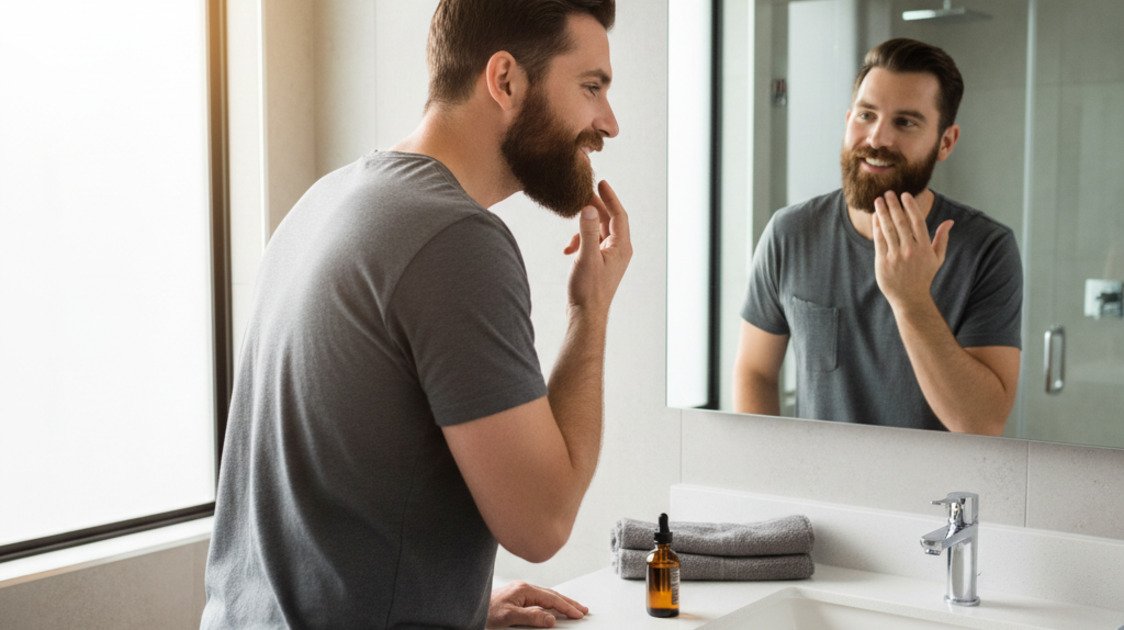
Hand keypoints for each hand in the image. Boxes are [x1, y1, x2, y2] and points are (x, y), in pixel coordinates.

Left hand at [486, 581, 588, 627]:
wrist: (468, 610)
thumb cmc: (485, 613)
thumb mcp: (508, 617)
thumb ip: (531, 616)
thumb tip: (551, 618)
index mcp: (523, 589)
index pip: (551, 598)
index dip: (566, 606)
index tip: (578, 613)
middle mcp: (523, 588)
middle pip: (551, 594)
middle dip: (568, 602)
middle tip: (582, 609)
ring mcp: (519, 592)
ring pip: (546, 596)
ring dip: (560, 602)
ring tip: (572, 608)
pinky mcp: (516, 597)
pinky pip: (538, 599)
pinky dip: (550, 603)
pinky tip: (552, 607)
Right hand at [562, 180, 632, 317]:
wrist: (586, 315)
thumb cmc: (588, 290)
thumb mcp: (586, 257)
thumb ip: (587, 231)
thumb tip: (588, 208)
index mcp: (621, 247)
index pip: (619, 215)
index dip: (610, 197)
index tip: (601, 182)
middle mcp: (619, 250)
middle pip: (608, 220)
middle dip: (594, 208)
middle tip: (581, 195)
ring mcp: (610, 257)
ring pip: (598, 231)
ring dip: (583, 228)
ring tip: (570, 235)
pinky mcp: (600, 263)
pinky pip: (592, 243)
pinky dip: (580, 241)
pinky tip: (568, 249)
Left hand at [871, 191, 952, 311]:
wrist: (909, 298)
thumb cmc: (924, 276)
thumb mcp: (937, 259)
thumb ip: (942, 239)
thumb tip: (950, 221)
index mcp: (924, 247)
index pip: (917, 221)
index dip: (910, 206)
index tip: (905, 195)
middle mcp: (910, 250)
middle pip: (901, 222)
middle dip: (894, 205)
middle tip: (888, 193)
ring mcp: (896, 256)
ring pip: (888, 229)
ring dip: (882, 212)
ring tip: (878, 200)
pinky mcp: (883, 261)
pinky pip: (879, 240)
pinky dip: (877, 227)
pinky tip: (875, 217)